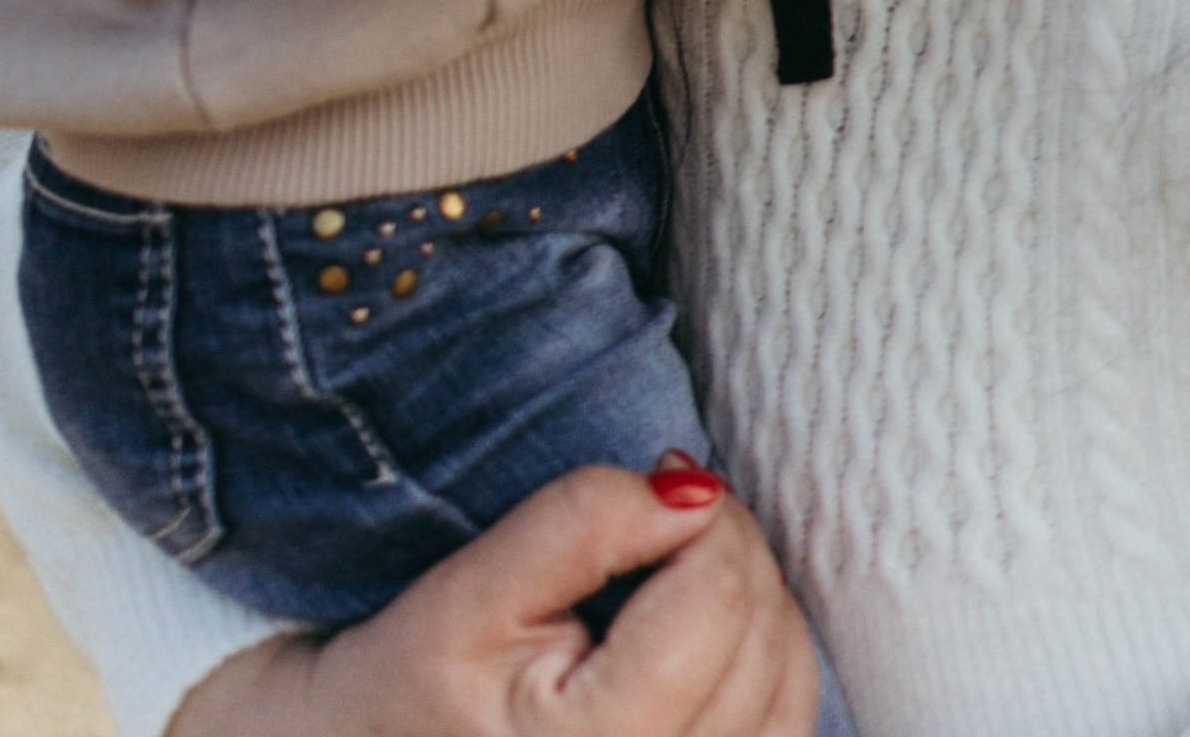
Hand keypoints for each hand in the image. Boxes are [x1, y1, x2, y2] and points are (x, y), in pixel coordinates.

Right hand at [166, 462, 816, 736]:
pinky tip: (717, 630)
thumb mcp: (465, 593)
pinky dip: (771, 662)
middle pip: (759, 635)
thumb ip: (578, 525)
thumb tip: (692, 489)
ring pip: (788, 685)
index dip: (702, 511)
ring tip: (691, 564)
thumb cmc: (401, 691)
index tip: (657, 478)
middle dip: (732, 547)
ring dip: (760, 601)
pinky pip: (783, 731)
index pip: (714, 593)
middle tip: (673, 509)